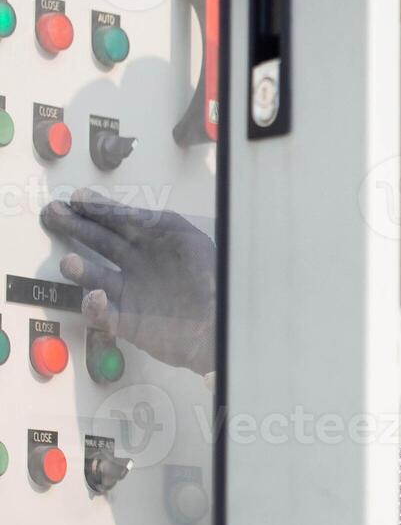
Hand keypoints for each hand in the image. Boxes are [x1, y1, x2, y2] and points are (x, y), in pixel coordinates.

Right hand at [40, 188, 217, 374]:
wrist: (223, 326)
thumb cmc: (213, 279)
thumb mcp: (191, 242)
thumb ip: (160, 226)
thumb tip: (128, 212)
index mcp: (154, 242)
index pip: (121, 220)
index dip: (99, 209)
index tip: (77, 198)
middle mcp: (137, 264)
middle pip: (101, 241)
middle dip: (77, 226)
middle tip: (53, 213)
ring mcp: (130, 292)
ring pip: (96, 277)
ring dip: (79, 269)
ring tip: (68, 262)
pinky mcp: (128, 321)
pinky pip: (103, 314)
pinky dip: (95, 307)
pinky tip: (96, 296)